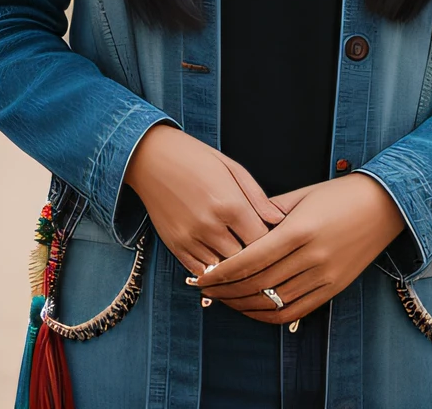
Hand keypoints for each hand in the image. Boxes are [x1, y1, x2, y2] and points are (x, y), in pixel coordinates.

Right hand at [124, 124, 285, 273]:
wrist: (151, 158)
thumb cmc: (196, 158)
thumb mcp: (232, 168)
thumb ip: (257, 197)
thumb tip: (279, 220)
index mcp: (230, 204)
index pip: (262, 241)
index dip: (272, 243)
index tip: (275, 240)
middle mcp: (210, 226)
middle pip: (244, 259)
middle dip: (255, 257)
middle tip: (260, 251)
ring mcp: (191, 239)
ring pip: (223, 270)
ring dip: (233, 266)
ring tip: (241, 256)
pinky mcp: (175, 247)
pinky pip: (200, 273)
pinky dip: (212, 270)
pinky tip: (219, 259)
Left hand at [192, 173, 404, 324]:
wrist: (384, 206)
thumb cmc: (338, 194)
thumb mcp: (301, 195)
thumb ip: (268, 212)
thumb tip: (236, 226)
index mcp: (300, 230)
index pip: (252, 259)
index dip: (223, 271)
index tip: (202, 274)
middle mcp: (312, 257)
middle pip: (259, 284)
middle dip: (226, 290)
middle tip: (204, 288)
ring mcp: (325, 276)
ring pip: (274, 302)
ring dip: (243, 305)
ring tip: (223, 299)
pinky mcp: (334, 288)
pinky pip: (295, 311)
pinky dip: (269, 315)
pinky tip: (252, 308)